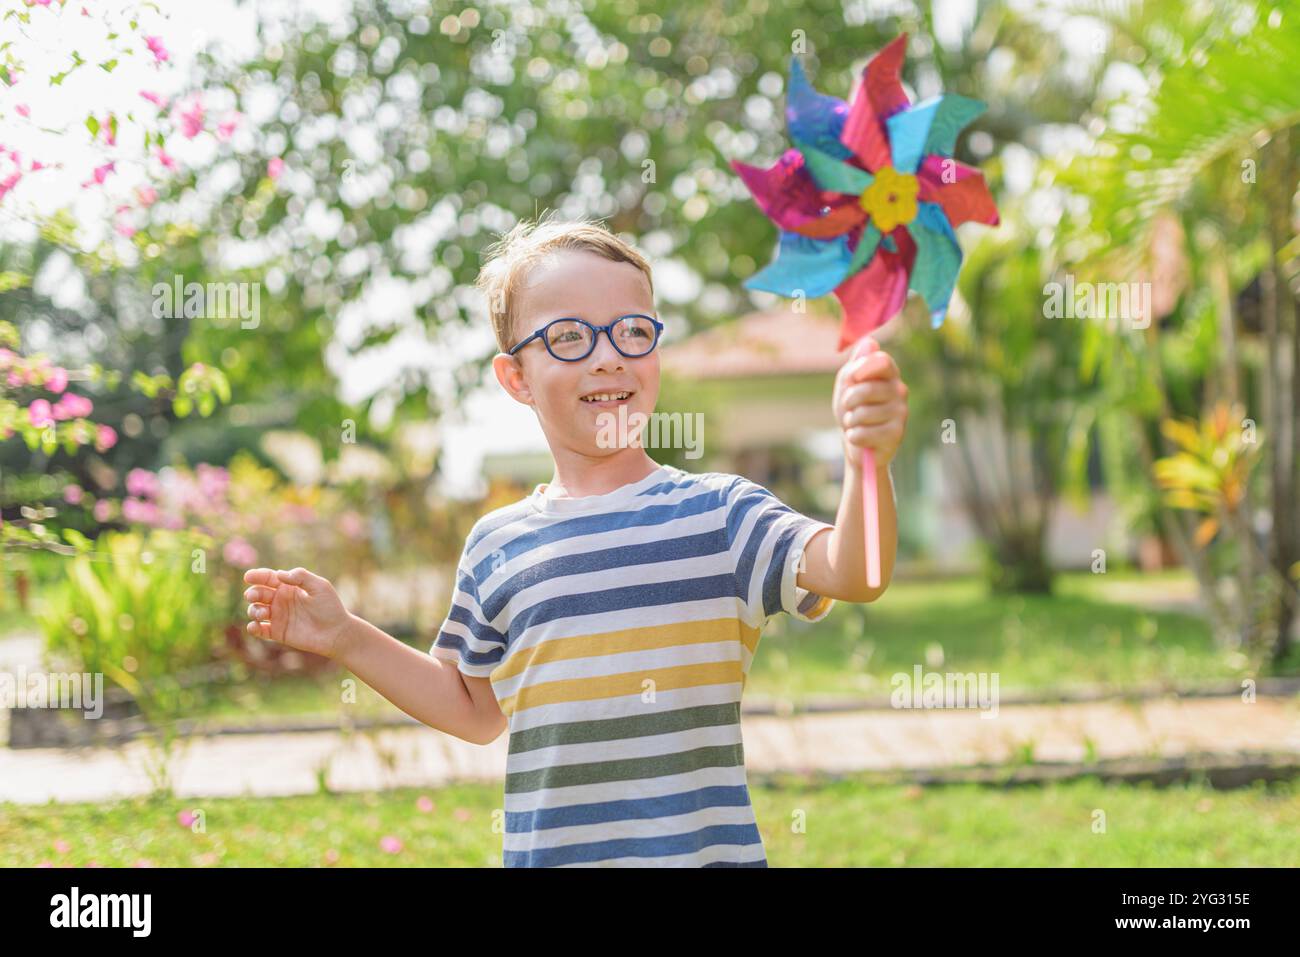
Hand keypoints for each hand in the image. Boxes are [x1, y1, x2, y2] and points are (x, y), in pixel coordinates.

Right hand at [242, 566, 353, 659]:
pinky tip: (255, 626)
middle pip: (258, 594)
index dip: (257, 576)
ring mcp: (278, 617)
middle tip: (253, 596)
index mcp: (288, 587)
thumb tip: (279, 574)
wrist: (336, 632)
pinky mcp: (277, 632)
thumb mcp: (319, 586)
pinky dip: (252, 628)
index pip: (268, 578)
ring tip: (263, 612)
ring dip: (253, 610)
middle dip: (253, 593)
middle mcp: (280, 600)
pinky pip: (259, 630)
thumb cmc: (330, 607)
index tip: (248, 577)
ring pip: (256, 610)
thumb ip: (300, 576)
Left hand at [833, 336, 908, 470]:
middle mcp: (900, 390)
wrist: (857, 444)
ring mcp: (901, 412)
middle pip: (866, 389)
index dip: (861, 369)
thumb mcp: (847, 386)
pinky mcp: (897, 434)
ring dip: (851, 421)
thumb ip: (855, 365)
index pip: (882, 361)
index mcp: (889, 375)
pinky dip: (854, 437)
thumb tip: (870, 341)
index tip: (852, 379)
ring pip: (862, 413)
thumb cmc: (852, 411)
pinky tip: (861, 438)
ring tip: (857, 424)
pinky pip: (863, 433)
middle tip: (850, 408)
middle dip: (848, 401)